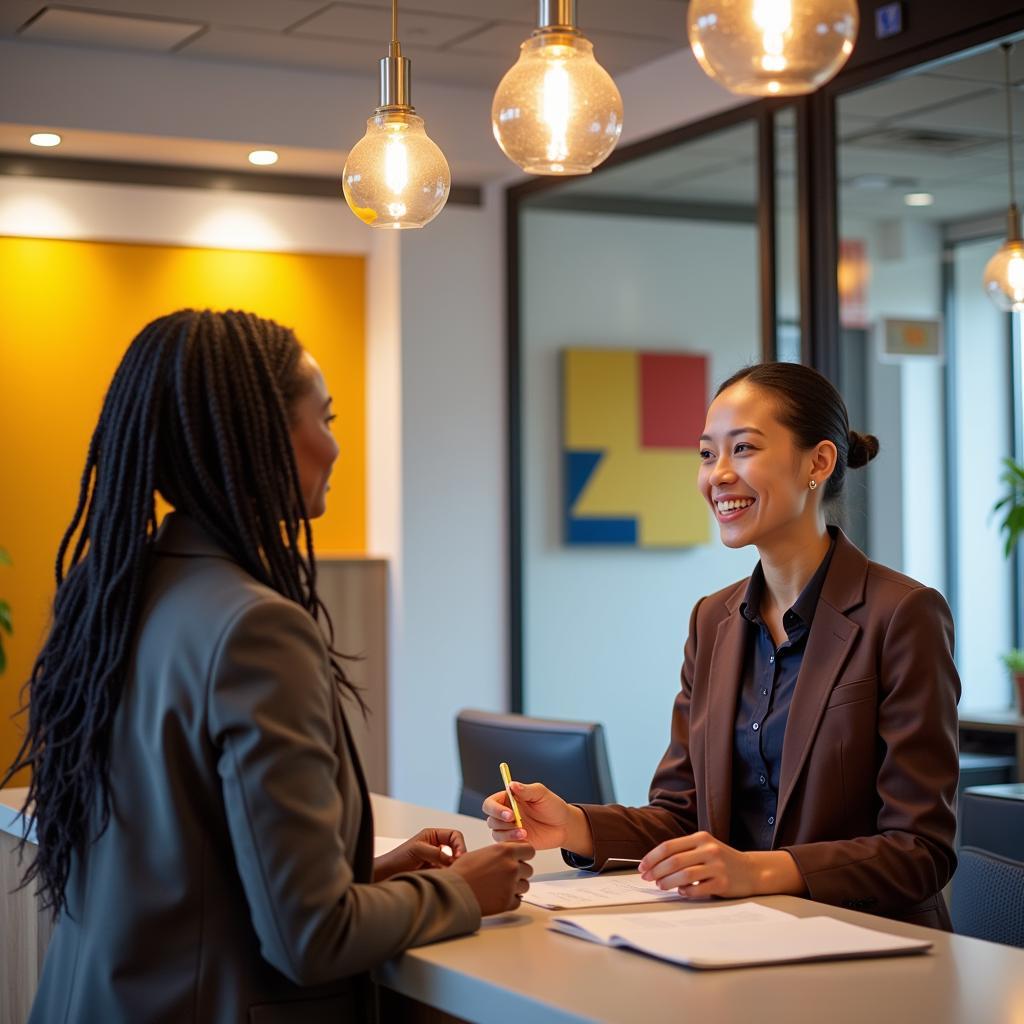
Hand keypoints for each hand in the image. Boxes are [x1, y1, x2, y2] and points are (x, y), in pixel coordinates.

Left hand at [373, 827, 466, 881]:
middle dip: (459, 856)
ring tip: (451, 874)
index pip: (454, 835)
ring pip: (453, 862)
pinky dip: (448, 875)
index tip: (459, 857)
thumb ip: (436, 853)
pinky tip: (445, 879)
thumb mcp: (417, 850)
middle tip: (458, 866)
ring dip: (454, 867)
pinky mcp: (435, 872)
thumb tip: (452, 859)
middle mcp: (436, 846)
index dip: (459, 845)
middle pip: (457, 848)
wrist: (386, 875)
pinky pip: (447, 872)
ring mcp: (436, 859)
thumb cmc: (397, 858)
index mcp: (433, 835)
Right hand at [451, 842, 534, 914]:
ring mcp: (511, 885)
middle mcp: (511, 867)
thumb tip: (508, 855)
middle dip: (519, 872)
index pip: (529, 850)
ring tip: (500, 886)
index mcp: (505, 851)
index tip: (519, 859)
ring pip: (525, 886)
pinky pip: (518, 901)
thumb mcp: (482, 853)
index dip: (524, 855)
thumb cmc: (462, 872)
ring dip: (516, 887)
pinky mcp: (507, 902)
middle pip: (528, 869)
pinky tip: (498, 896)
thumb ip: (499, 853)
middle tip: (505, 875)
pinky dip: (511, 900)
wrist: (453, 891)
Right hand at [482, 782, 591, 853]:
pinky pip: (505, 845)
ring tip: (524, 832)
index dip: (495, 809)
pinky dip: (512, 843)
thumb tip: (511, 784)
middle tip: (515, 821)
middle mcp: (506, 814)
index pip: (491, 803)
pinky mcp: (515, 842)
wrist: (564, 826)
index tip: (509, 813)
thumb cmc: (553, 807)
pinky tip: (525, 839)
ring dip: (508, 833)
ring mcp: (510, 829)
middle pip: (491, 819)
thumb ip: (526, 790)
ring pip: (496, 833)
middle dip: (501, 822)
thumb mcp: (541, 794)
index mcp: (509, 799)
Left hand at [638, 832, 803, 899]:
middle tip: (647, 878)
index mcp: (701, 838)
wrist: (752, 871)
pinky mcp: (723, 883)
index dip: (652, 857)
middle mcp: (709, 849)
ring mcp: (717, 866)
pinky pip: (698, 888)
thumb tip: (654, 864)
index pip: (669, 846)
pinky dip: (686, 891)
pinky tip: (681, 892)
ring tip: (661, 886)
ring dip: (668, 882)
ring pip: (684, 874)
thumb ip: (684, 851)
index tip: (642, 867)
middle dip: (656, 871)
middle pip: (674, 860)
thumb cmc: (722, 860)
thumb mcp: (704, 847)